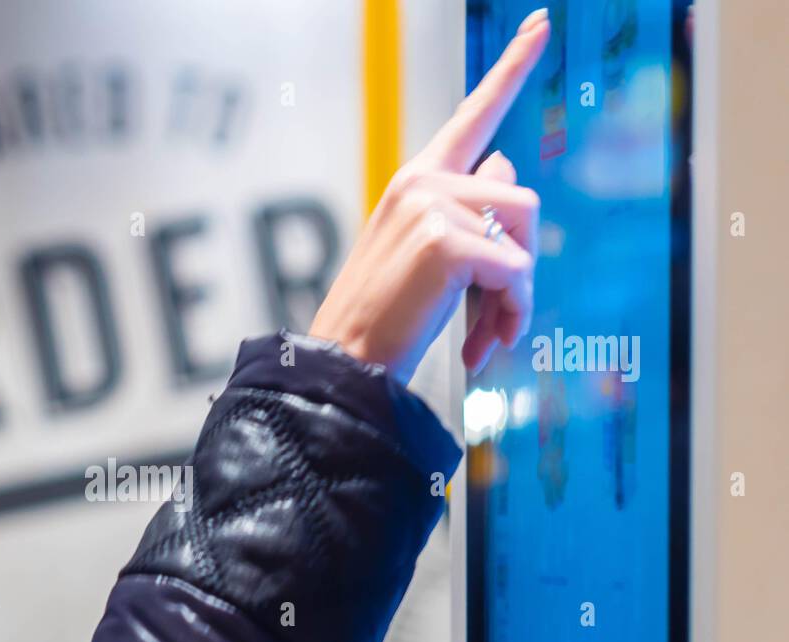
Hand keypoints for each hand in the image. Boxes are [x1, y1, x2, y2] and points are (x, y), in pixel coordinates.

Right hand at [309, 6, 549, 381]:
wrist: (346, 362)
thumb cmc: (384, 318)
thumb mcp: (424, 253)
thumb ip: (467, 208)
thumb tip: (506, 166)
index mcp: (416, 181)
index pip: (474, 116)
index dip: (512, 68)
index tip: (542, 24)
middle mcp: (423, 182)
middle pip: (521, 200)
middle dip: (519, 265)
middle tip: (493, 322)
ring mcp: (432, 206)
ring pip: (524, 234)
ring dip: (518, 293)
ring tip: (487, 333)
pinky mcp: (446, 241)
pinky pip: (516, 272)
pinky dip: (511, 313)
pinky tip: (484, 342)